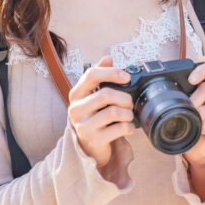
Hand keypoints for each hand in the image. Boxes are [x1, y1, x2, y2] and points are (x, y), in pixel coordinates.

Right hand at [67, 55, 135, 170]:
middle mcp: (76, 109)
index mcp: (76, 94)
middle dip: (124, 98)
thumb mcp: (92, 96)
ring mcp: (83, 126)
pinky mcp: (94, 139)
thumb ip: (99, 77)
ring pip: (115, 112)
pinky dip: (129, 127)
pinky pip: (120, 128)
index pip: (91, 75)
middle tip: (129, 103)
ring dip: (128, 113)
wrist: (89, 147)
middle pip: (106, 94)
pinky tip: (127, 128)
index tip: (127, 77)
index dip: (112, 73)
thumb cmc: (94, 117)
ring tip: (127, 116)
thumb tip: (107, 58)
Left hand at [183, 59, 204, 166]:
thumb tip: (165, 81)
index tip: (190, 79)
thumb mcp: (187, 102)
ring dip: (195, 117)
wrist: (198, 145)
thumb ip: (183, 89)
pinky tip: (202, 130)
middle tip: (187, 107)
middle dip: (192, 99)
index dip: (203, 70)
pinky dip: (201, 129)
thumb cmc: (193, 120)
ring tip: (195, 121)